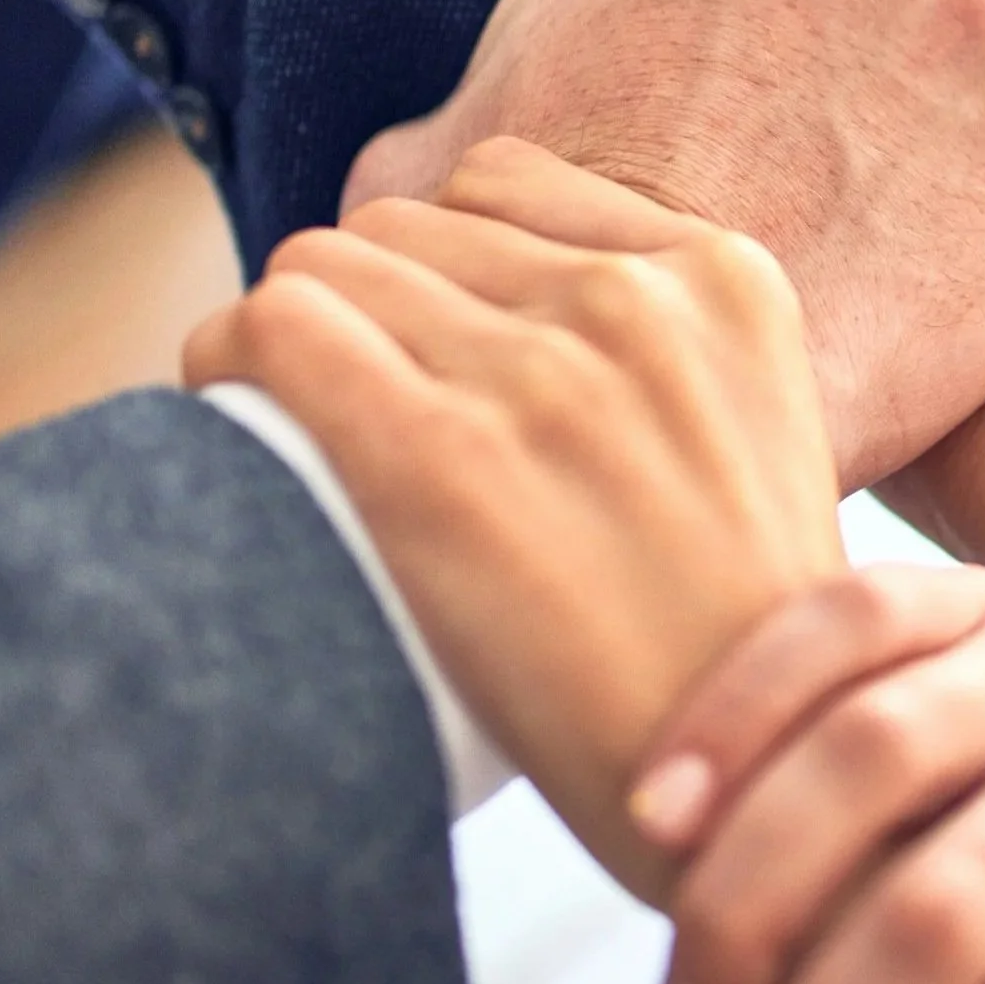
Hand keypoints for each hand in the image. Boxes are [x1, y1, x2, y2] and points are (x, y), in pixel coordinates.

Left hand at [183, 140, 845, 891]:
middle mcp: (640, 304)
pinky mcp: (439, 458)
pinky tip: (242, 431)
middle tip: (363, 422)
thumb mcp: (756, 443)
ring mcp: (542, 375)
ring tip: (307, 440)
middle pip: (406, 227)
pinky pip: (270, 330)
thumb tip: (486, 311)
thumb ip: (659, 353)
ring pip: (324, 267)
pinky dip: (228, 368)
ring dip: (295, 343)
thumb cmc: (735, 653)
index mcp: (729, 284)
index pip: (508, 184)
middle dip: (370, 313)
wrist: (749, 799)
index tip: (435, 359)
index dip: (448, 271)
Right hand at [342, 0, 984, 491]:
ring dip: (965, 135)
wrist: (662, 410)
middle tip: (836, 188)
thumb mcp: (439, 172)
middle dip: (883, 64)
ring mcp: (980, 8)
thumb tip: (422, 161)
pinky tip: (974, 279)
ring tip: (895, 252)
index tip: (774, 110)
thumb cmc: (537, 292)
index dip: (789, 21)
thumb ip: (464, 117)